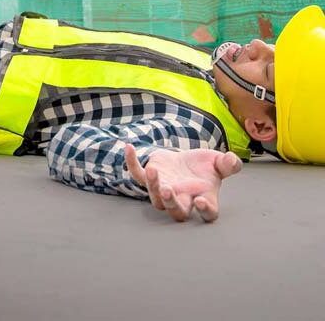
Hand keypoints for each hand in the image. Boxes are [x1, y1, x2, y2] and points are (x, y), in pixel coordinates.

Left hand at [124, 144, 241, 222]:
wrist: (186, 161)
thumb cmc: (205, 167)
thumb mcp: (218, 162)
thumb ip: (228, 164)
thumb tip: (233, 160)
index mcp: (204, 197)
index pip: (208, 213)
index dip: (205, 210)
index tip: (202, 201)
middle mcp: (183, 199)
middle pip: (177, 211)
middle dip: (171, 203)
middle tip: (168, 190)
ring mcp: (164, 190)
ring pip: (156, 199)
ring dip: (153, 186)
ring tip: (153, 171)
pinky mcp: (149, 178)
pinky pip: (137, 175)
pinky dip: (131, 162)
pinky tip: (129, 148)